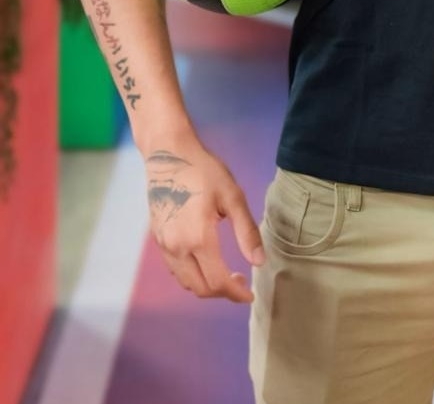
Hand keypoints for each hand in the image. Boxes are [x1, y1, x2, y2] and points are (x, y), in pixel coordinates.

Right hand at [145, 141, 265, 303]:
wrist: (168, 155)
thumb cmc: (204, 171)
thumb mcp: (232, 197)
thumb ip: (246, 232)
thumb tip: (258, 263)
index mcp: (198, 238)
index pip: (217, 282)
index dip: (235, 294)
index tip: (250, 295)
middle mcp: (177, 248)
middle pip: (200, 288)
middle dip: (222, 293)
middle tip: (241, 283)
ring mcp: (164, 245)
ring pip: (186, 282)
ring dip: (206, 286)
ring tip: (226, 274)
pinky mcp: (158, 239)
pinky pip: (176, 270)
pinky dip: (192, 275)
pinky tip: (206, 262)